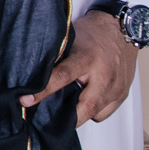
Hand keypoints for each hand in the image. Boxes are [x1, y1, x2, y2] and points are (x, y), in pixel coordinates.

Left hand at [20, 10, 135, 124]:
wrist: (122, 29)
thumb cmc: (92, 33)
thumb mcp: (70, 40)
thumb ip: (55, 58)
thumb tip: (31, 74)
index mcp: (86, 58)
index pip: (62, 77)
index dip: (42, 91)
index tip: (25, 100)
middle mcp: (104, 75)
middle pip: (85, 107)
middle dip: (66, 118)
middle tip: (47, 120)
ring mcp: (116, 86)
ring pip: (95, 113)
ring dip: (78, 115)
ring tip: (63, 110)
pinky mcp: (123, 94)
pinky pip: (105, 113)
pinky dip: (93, 112)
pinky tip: (83, 102)